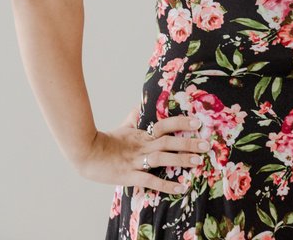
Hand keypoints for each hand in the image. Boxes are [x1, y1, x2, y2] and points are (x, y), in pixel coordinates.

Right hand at [74, 108, 207, 194]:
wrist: (85, 154)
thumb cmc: (105, 141)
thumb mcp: (122, 127)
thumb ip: (134, 117)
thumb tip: (140, 105)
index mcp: (142, 134)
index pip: (165, 124)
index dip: (181, 122)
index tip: (198, 122)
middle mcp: (142, 146)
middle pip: (168, 141)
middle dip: (188, 142)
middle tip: (206, 144)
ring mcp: (136, 161)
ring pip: (162, 158)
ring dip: (181, 159)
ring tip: (198, 162)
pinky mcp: (129, 175)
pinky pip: (150, 180)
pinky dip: (166, 184)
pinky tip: (181, 188)